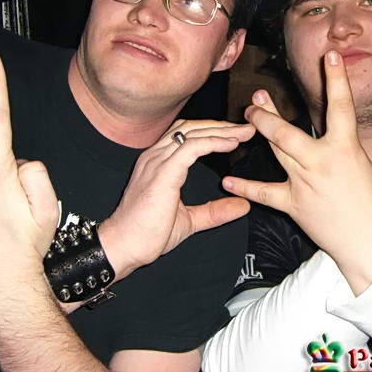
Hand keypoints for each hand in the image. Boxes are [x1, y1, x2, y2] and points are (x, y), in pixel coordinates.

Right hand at [99, 119, 254, 279]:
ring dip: (221, 130)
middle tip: (247, 128)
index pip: (186, 135)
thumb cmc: (147, 233)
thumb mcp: (189, 219)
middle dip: (221, 125)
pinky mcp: (163, 171)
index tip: (237, 135)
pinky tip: (230, 144)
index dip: (212, 131)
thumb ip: (214, 211)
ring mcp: (157, 161)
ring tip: (244, 133)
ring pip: (192, 133)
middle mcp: (156, 156)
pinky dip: (213, 142)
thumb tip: (242, 206)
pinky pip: (191, 147)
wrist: (124, 245)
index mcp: (158, 162)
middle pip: (191, 127)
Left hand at [223, 50, 371, 292]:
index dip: (336, 79)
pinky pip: (264, 193)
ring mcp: (306, 183)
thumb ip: (341, 148)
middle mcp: (322, 162)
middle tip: (256, 98)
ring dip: (260, 131)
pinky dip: (245, 187)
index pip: (341, 106)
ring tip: (247, 115)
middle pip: (287, 131)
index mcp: (347, 149)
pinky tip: (228, 180)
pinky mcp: (295, 205)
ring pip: (276, 151)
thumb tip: (330, 135)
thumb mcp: (364, 167)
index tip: (328, 56)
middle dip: (267, 114)